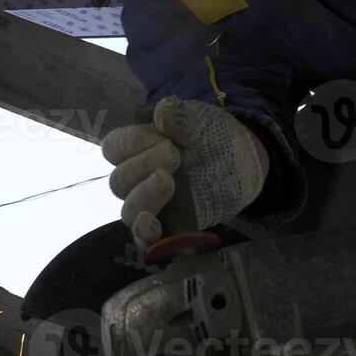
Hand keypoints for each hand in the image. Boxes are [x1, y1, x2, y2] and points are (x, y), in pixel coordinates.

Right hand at [102, 96, 267, 249]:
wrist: (242, 158)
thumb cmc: (209, 134)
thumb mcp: (199, 120)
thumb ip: (181, 116)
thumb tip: (164, 111)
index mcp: (135, 149)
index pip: (113, 148)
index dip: (132, 141)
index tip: (163, 134)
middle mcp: (137, 180)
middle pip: (119, 182)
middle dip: (142, 166)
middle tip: (175, 155)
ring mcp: (154, 206)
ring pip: (130, 214)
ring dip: (145, 200)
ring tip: (168, 182)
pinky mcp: (175, 227)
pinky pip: (157, 244)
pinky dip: (160, 245)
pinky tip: (171, 241)